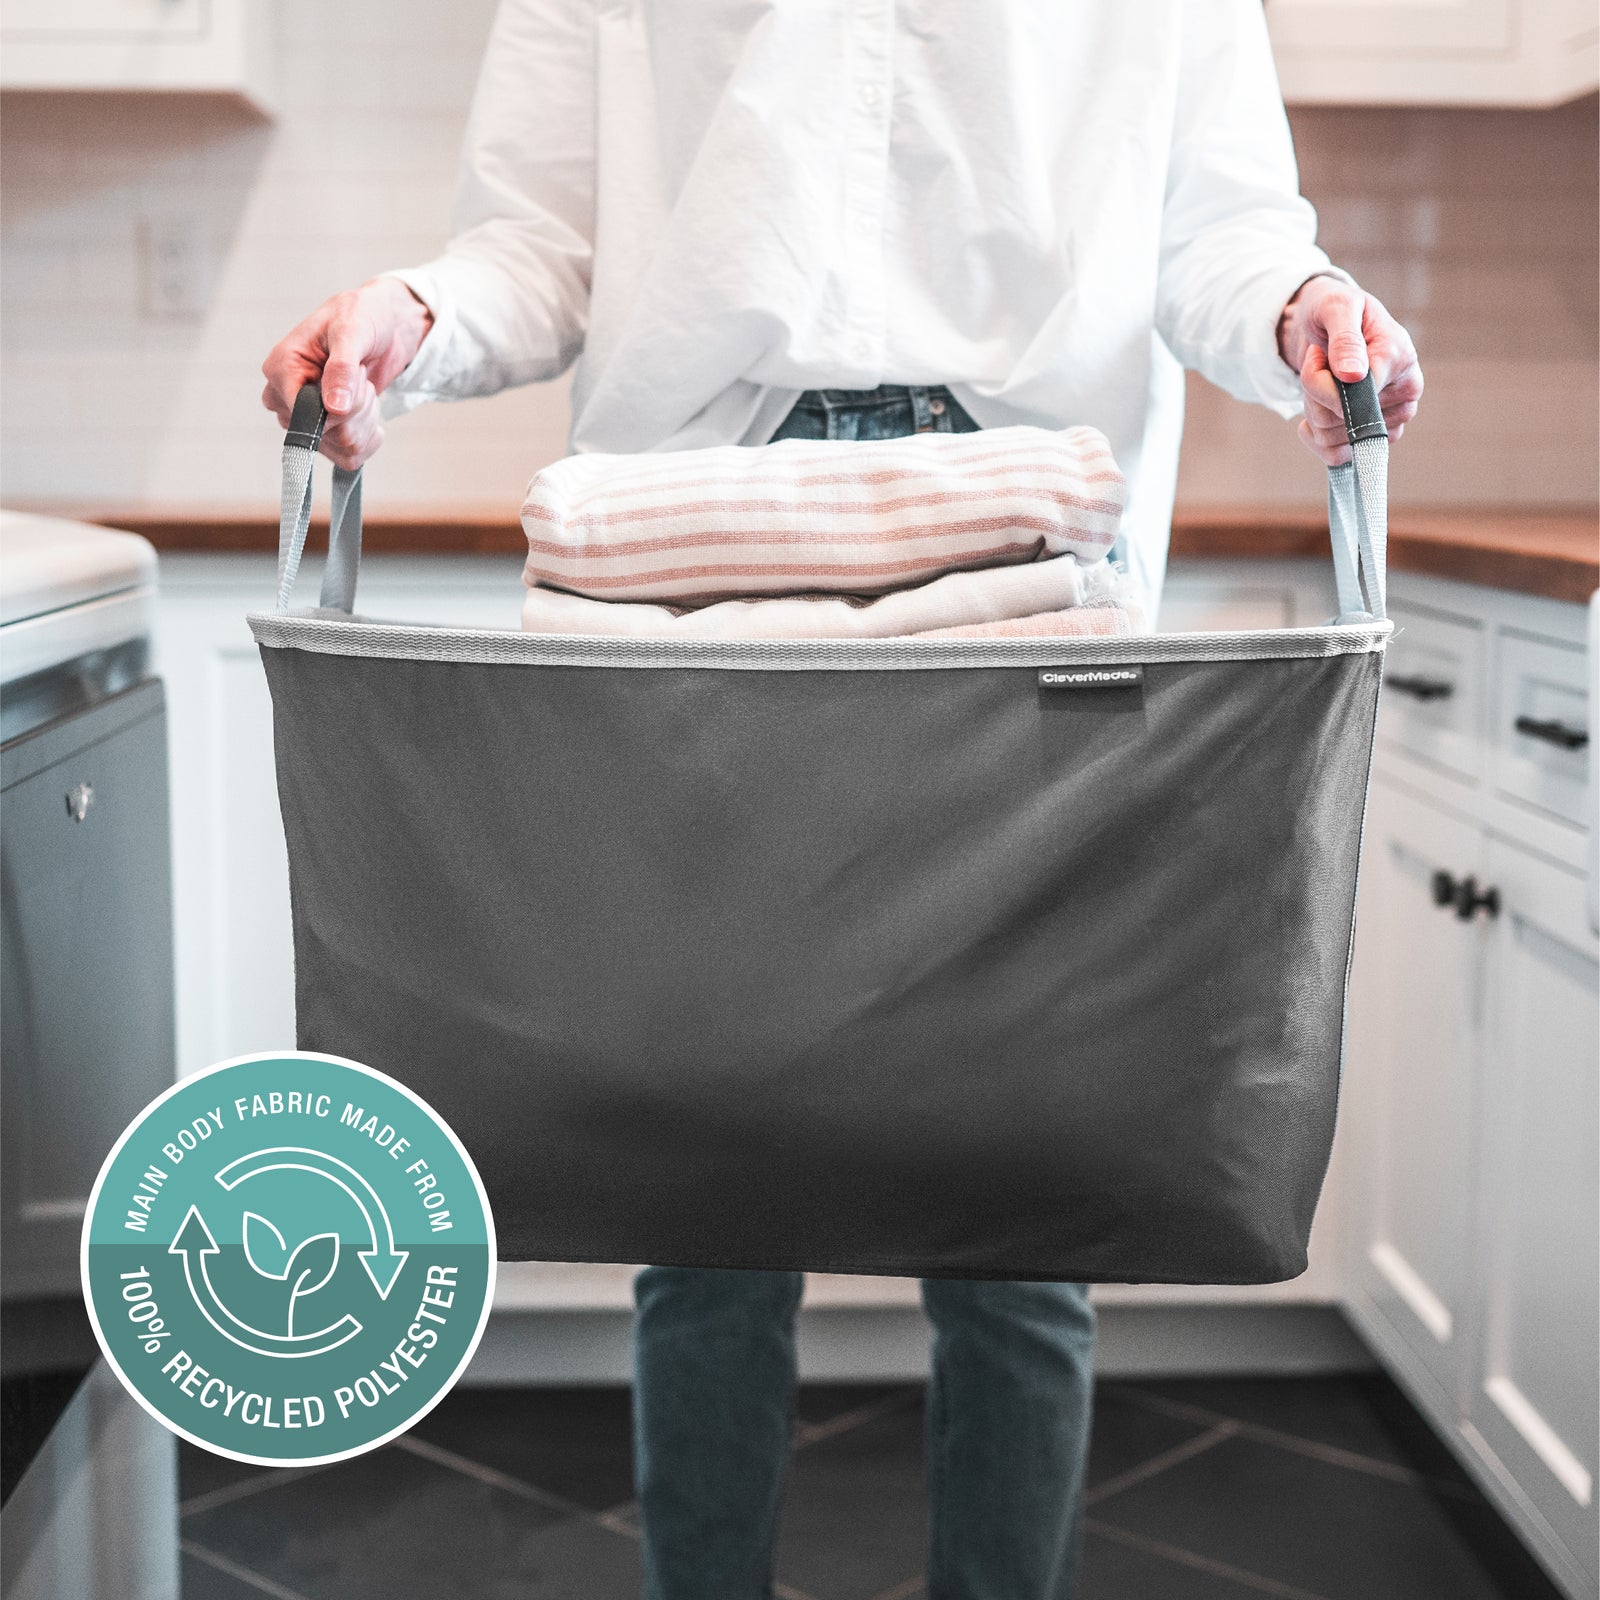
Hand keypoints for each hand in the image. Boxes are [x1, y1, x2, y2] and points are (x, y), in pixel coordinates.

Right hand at [261, 278, 433, 469]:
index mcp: (281, 368)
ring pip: (343, 448)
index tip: (356, 375)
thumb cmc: (360, 317)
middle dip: (358, 408)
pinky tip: (370, 410)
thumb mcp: (352, 331)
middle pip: (326, 435)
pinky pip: (351, 457)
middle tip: (361, 375)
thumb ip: (342, 368)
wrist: (384, 325)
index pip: (303, 415)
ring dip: (366, 418)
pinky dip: (371, 435)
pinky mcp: (328, 433)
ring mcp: (307, 419)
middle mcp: (286, 398)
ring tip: (363, 386)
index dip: (338, 408)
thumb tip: (333, 408)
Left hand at [1277, 275, 1422, 466]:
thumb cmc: (1336, 312)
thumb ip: (1345, 339)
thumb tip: (1354, 376)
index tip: (1317, 354)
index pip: (1355, 394)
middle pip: (1338, 419)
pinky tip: (1312, 414)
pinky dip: (1314, 438)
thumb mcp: (1337, 309)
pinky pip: (1336, 456)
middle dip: (1314, 393)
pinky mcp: (1372, 438)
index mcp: (1401, 358)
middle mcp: (1403, 394)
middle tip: (1318, 364)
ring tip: (1322, 381)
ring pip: (1332, 438)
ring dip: (1313, 410)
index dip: (1321, 381)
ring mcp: (1390, 420)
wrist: (1329, 324)